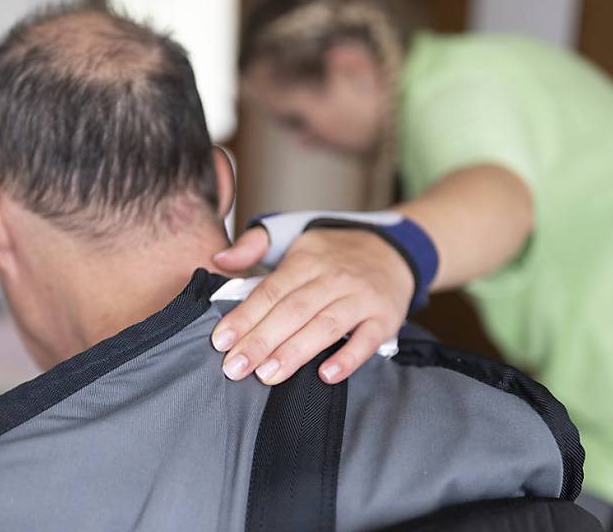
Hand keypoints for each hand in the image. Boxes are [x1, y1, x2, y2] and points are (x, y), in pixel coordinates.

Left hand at [211, 226, 414, 384]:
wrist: (393, 250)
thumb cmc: (333, 254)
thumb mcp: (293, 236)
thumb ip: (254, 245)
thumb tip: (219, 259)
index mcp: (306, 260)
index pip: (271, 291)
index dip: (245, 316)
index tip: (221, 341)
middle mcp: (333, 278)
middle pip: (293, 311)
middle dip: (261, 341)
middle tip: (235, 368)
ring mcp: (361, 298)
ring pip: (325, 326)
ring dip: (295, 352)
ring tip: (267, 375)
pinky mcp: (384, 318)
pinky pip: (367, 340)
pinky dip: (348, 358)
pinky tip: (325, 375)